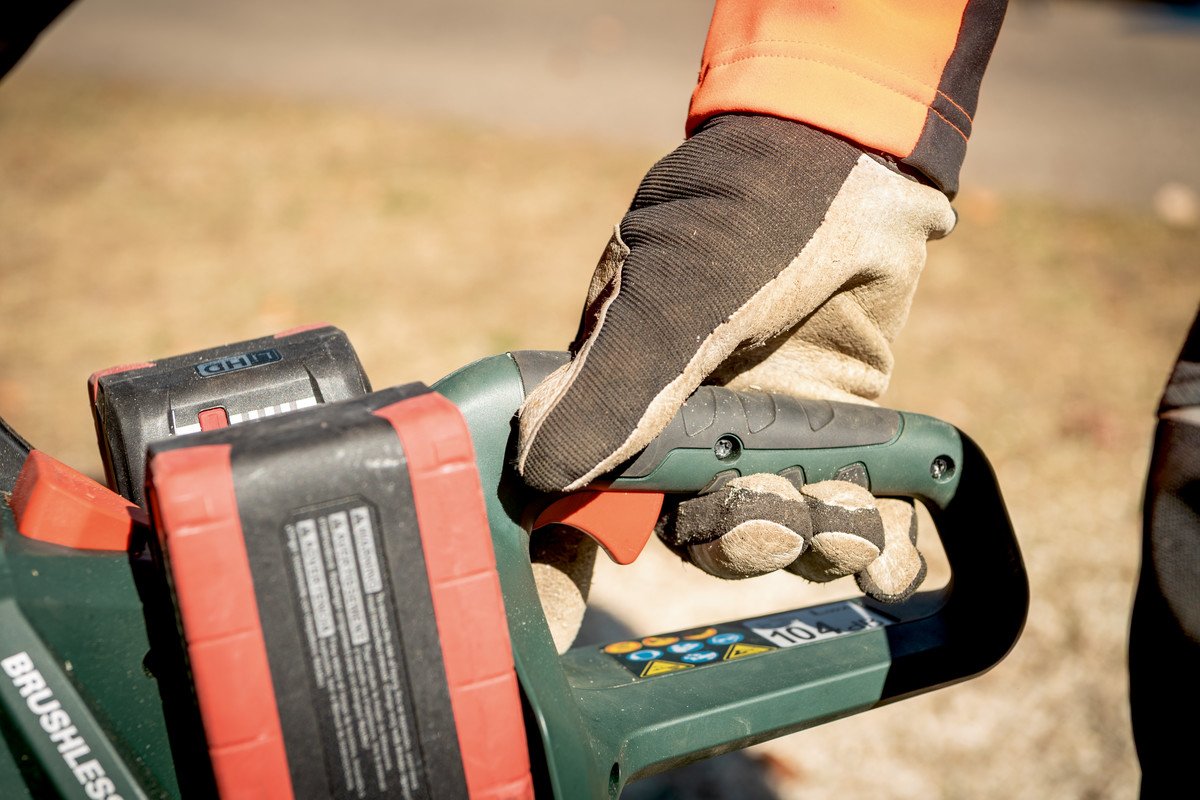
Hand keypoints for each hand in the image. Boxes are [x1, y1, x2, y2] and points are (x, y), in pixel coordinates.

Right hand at [519, 114, 954, 649]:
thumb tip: (538, 469)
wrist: (848, 161)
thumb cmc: (742, 214)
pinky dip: (870, 541)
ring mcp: (763, 427)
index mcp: (624, 391)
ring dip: (810, 538)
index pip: (596, 490)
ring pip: (776, 524)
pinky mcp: (835, 428)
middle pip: (697, 526)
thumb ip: (616, 386)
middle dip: (739, 537)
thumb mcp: (671, 297)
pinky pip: (844, 503)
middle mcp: (687, 422)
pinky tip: (891, 563)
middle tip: (775, 521)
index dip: (603, 542)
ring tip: (844, 521)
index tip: (614, 578)